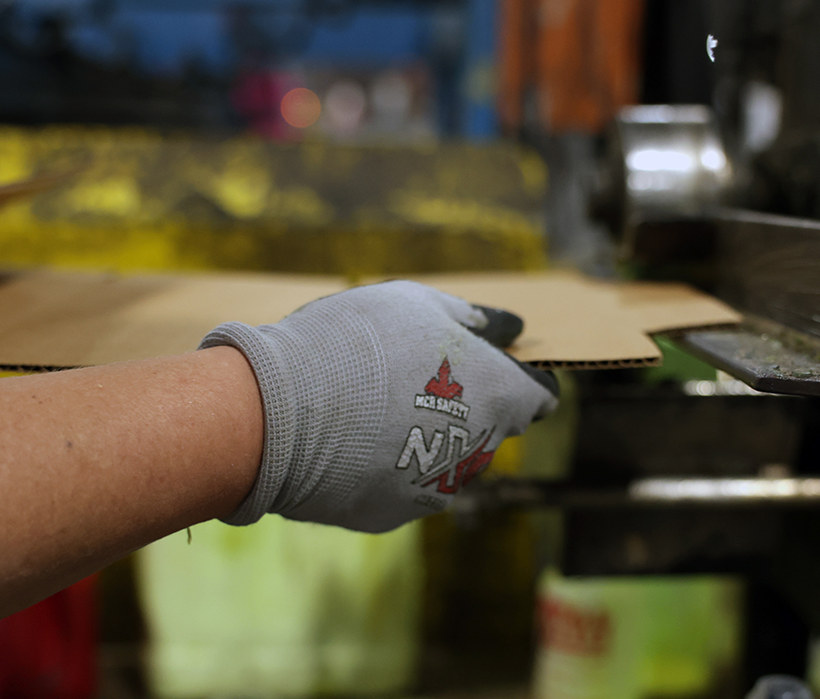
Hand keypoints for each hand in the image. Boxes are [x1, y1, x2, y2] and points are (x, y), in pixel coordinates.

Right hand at [200, 280, 559, 532]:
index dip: (518, 380)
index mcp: (498, 396)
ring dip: (426, 438)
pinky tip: (349, 441)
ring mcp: (435, 490)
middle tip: (415, 378)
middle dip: (467, 407)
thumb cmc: (355, 344)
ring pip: (446, 461)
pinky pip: (400, 485)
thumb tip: (510, 330)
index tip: (489, 366)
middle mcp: (479, 451)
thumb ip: (472, 319)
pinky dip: (385, 466)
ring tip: (373, 408)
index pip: (538, 397)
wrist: (281, 413)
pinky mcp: (393, 515)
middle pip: (491, 429)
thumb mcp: (416, 305)